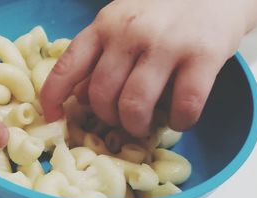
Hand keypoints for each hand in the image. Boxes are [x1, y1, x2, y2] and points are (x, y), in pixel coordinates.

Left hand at [41, 0, 251, 136]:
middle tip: (122, 121)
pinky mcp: (202, 55)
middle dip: (107, 118)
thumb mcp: (122, 23)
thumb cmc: (163, 13)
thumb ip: (100, 55)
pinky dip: (178, 122)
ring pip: (135, 105)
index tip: (53, 117)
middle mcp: (129, 33)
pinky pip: (183, 106)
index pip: (68, 66)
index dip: (53, 97)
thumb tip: (78, 96)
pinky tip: (179, 118)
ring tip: (145, 125)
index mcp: (104, 26)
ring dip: (137, 126)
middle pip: (101, 94)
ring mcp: (167, 43)